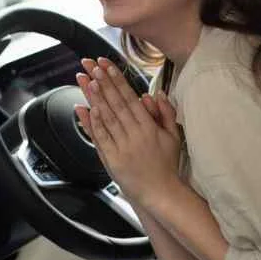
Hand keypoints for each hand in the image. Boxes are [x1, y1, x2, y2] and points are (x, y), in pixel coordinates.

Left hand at [74, 57, 182, 206]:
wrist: (161, 193)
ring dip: (96, 98)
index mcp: (149, 127)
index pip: (131, 99)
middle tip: (93, 66)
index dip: (118, 81)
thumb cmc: (167, 164)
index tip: (108, 66)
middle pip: (116, 104)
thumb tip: (157, 94)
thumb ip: (166, 113)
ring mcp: (122, 147)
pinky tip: (86, 109)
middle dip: (104, 83)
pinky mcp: (112, 159)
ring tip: (88, 81)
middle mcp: (135, 135)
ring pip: (107, 118)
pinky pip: (101, 138)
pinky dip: (93, 123)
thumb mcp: (174, 136)